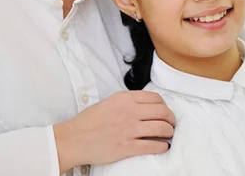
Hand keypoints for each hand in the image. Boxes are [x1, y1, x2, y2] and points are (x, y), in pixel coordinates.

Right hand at [54, 91, 175, 172]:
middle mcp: (129, 111)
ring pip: (161, 128)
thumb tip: (146, 106)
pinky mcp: (127, 147)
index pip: (156, 98)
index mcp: (125, 98)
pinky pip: (152, 145)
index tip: (165, 111)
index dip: (164, 105)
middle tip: (172, 123)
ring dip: (169, 132)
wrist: (73, 139)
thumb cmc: (89, 121)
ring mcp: (129, 129)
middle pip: (162, 111)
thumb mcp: (109, 102)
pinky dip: (162, 146)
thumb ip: (128, 102)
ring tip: (169, 134)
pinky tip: (163, 146)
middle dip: (171, 118)